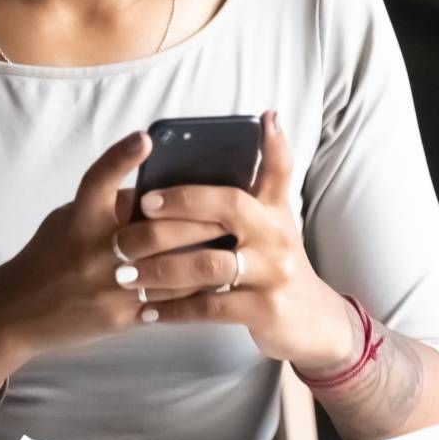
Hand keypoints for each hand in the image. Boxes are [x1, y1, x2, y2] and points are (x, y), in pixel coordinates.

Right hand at [0, 128, 227, 387]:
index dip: (121, 157)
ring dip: (208, 257)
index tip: (146, 139)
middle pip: (157, 230)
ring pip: (172, 270)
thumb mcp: (69, 219)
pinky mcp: (120, 318)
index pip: (98, 180)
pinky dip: (196, 291)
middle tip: (235, 209)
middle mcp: (94, 250)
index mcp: (78, 218)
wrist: (18, 313)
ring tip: (239, 244)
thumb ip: (108, 204)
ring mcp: (109, 287)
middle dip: (200, 221)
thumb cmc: (48, 255)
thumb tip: (157, 188)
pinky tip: (220, 282)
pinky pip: (169, 304)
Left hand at [114, 111, 361, 372]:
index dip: (272, 143)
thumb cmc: (273, 262)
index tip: (262, 119)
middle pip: (229, 206)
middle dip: (182, 202)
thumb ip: (253, 188)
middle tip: (143, 205)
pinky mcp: (265, 309)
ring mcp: (273, 273)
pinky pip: (210, 307)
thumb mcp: (271, 222)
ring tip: (127, 271)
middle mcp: (277, 235)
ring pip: (209, 262)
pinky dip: (174, 309)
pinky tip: (148, 310)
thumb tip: (249, 132)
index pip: (278, 168)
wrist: (311, 320)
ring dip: (162, 268)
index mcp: (274, 210)